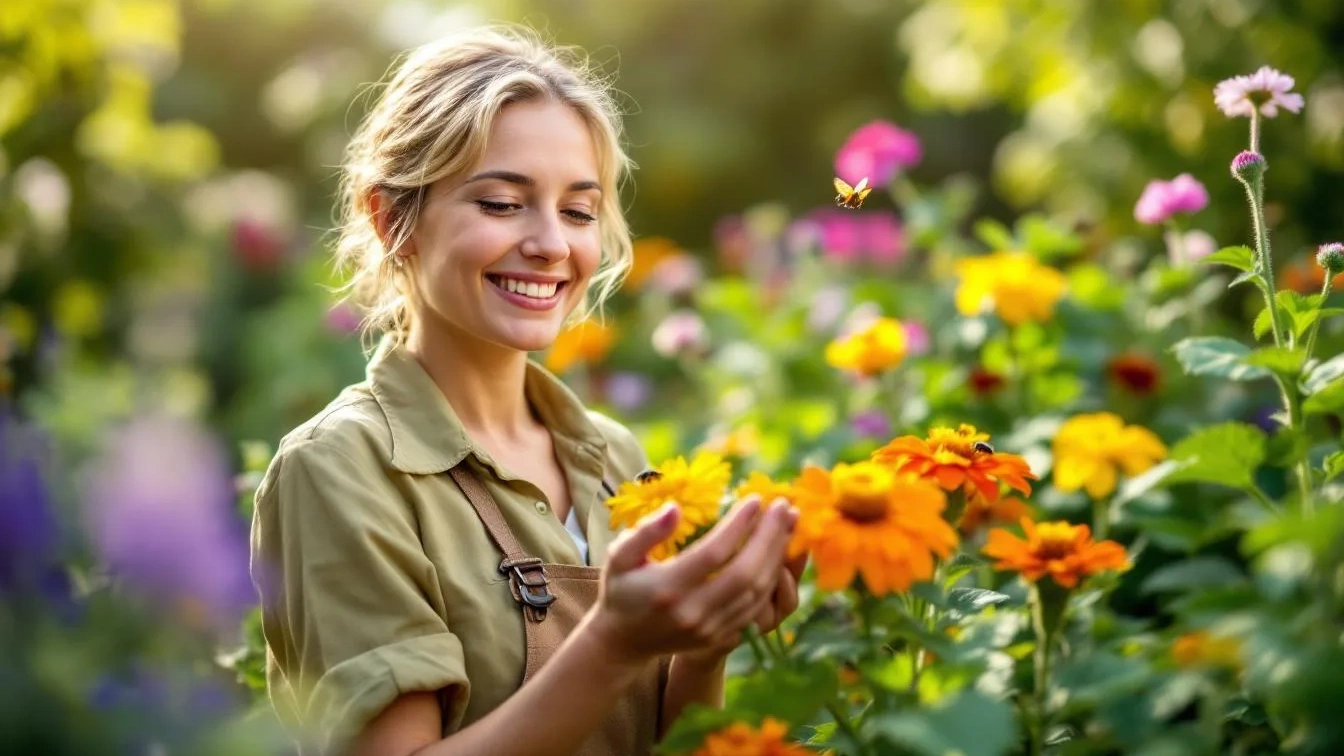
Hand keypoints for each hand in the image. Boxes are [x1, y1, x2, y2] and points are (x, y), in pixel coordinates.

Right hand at [585, 496, 797, 667]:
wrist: (624, 641)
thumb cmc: (621, 589)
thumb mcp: (620, 555)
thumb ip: (646, 531)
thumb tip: (676, 509)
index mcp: (667, 588)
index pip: (714, 553)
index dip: (738, 524)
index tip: (755, 499)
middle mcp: (692, 612)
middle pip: (744, 573)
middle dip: (769, 537)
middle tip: (783, 506)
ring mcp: (710, 629)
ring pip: (756, 592)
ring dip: (777, 556)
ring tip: (788, 523)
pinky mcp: (721, 638)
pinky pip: (757, 607)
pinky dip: (773, 578)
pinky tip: (779, 552)